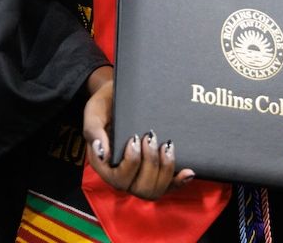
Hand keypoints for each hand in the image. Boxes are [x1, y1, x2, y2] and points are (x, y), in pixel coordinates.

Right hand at [82, 69, 194, 199]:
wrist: (121, 93)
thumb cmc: (106, 103)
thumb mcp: (95, 110)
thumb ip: (94, 129)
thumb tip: (103, 154)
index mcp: (105, 164)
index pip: (118, 178)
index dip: (130, 163)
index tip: (134, 138)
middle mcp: (123, 174)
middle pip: (140, 188)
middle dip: (150, 164)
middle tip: (151, 137)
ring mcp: (140, 174)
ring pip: (155, 190)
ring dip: (165, 170)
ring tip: (167, 145)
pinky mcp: (156, 171)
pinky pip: (168, 186)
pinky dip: (179, 181)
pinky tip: (188, 171)